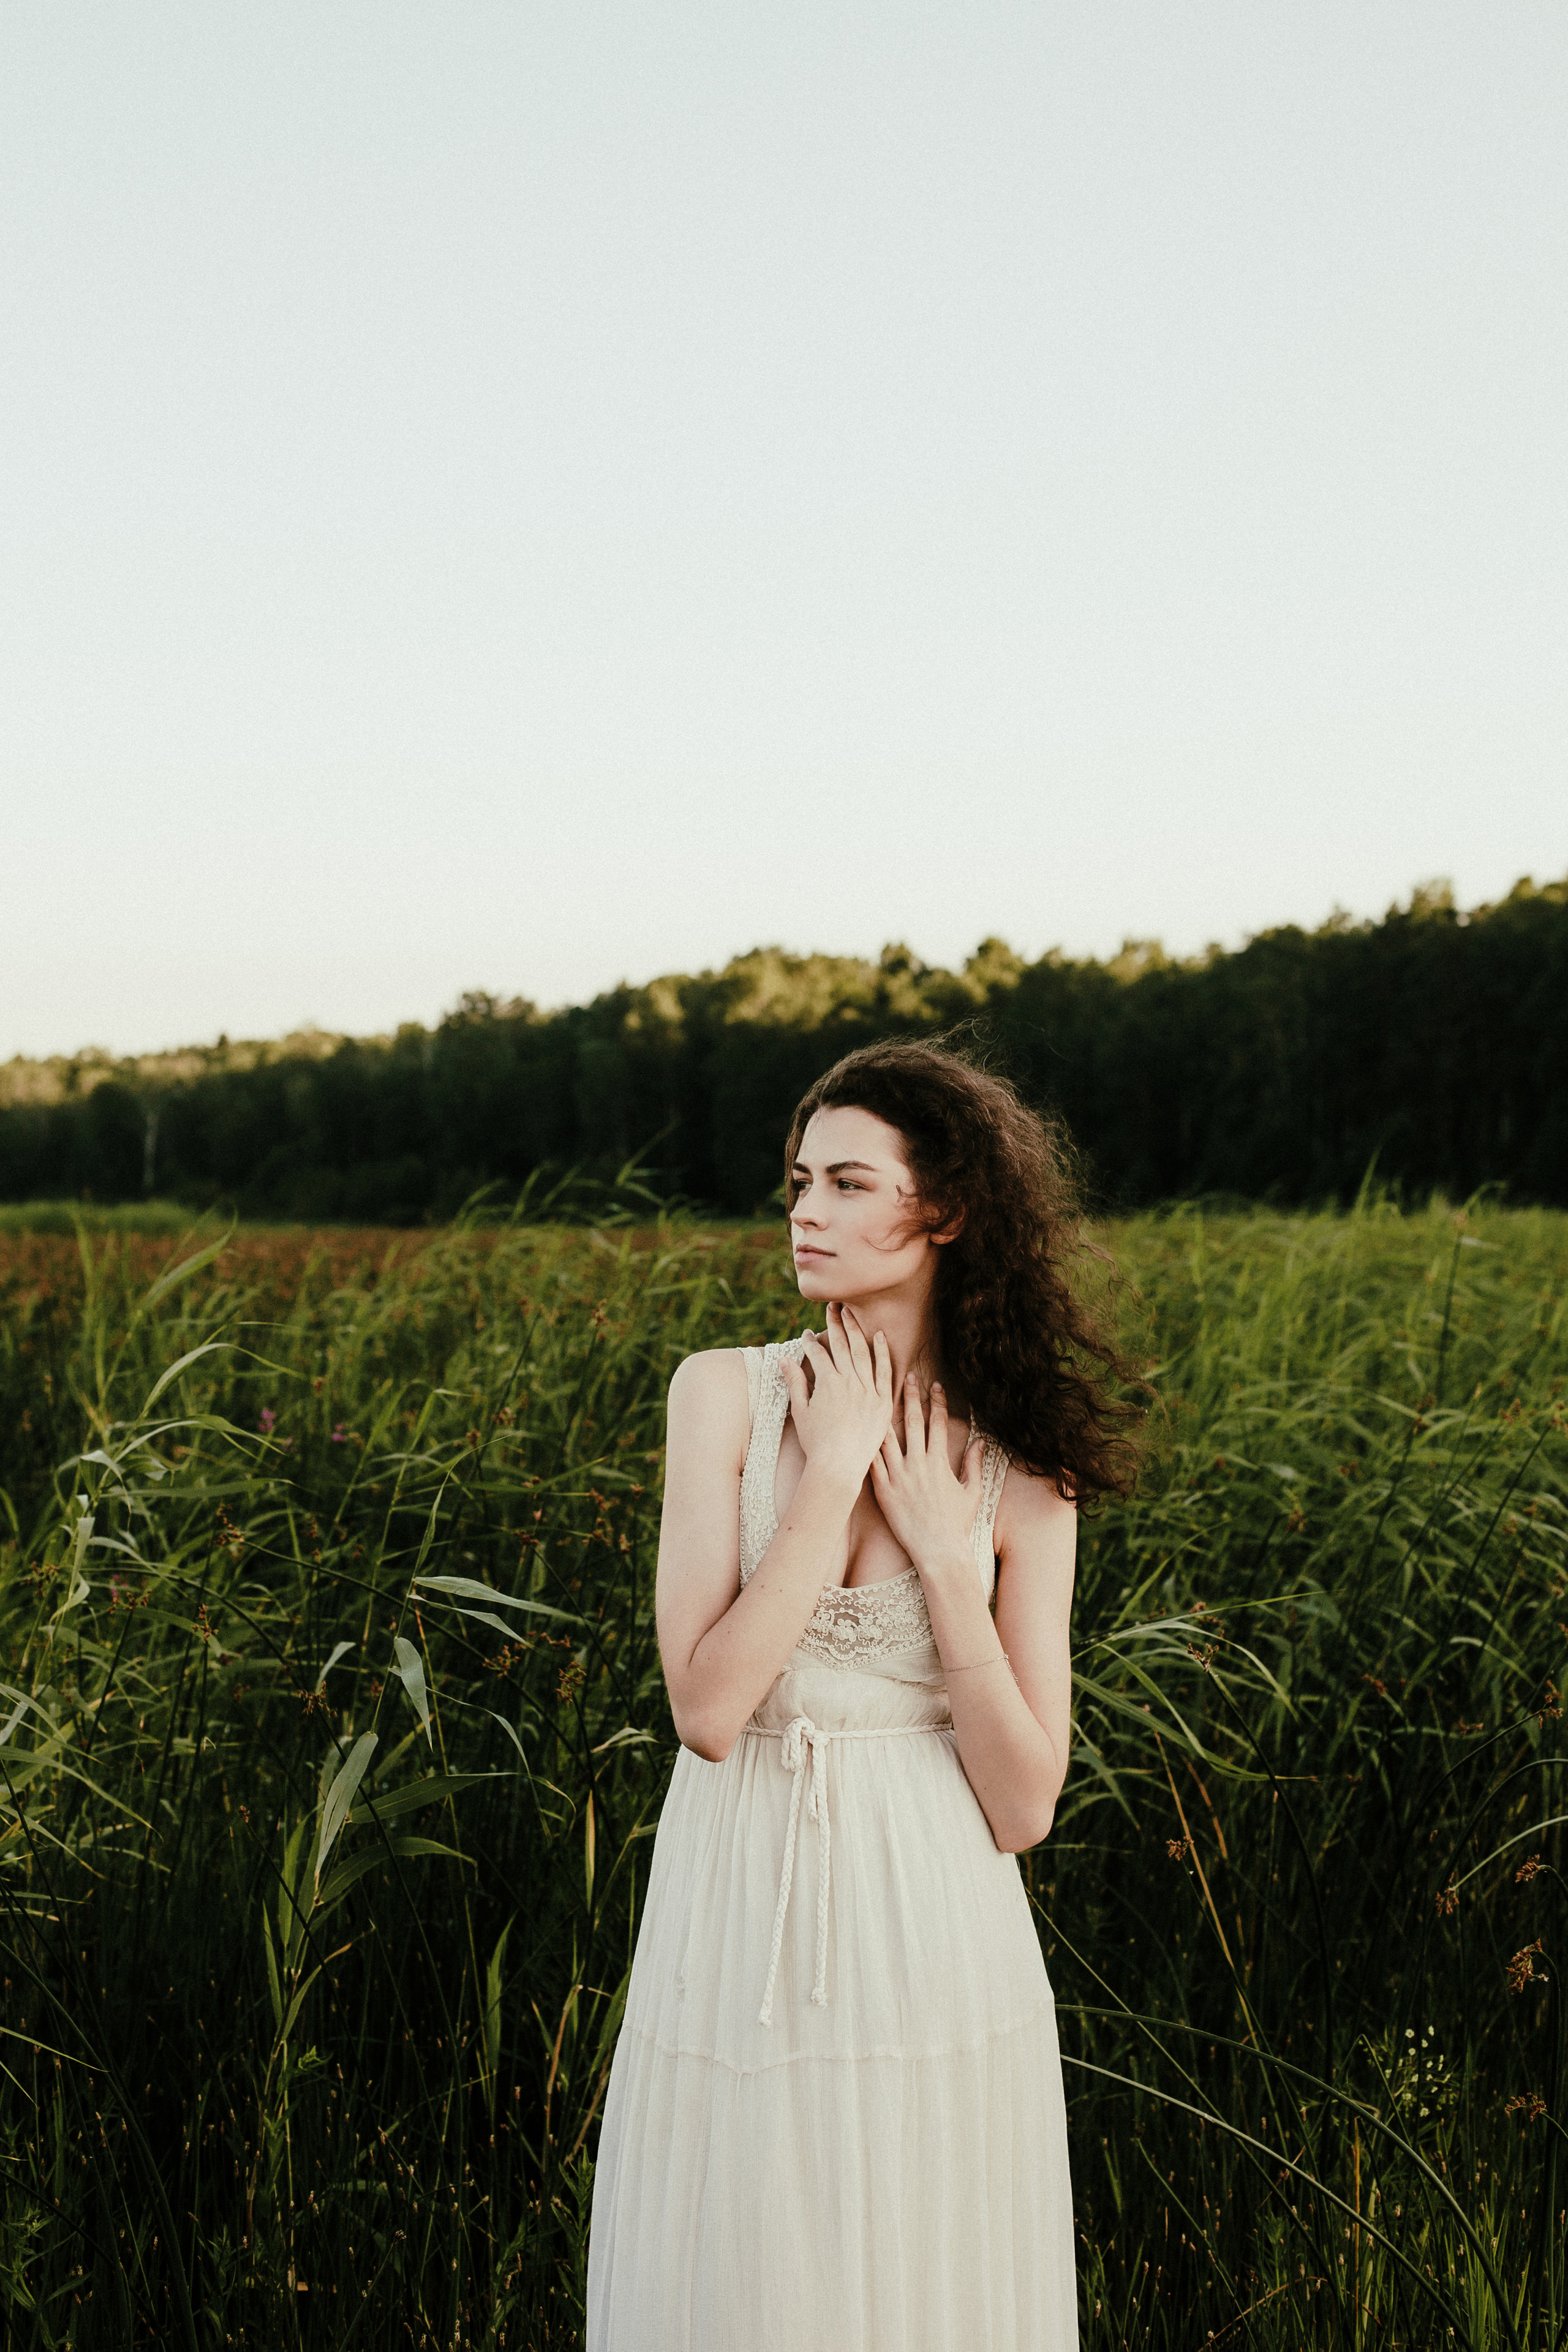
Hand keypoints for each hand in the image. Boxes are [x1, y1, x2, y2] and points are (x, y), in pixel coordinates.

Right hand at [780, 1303, 893, 1493]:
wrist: (839, 1467)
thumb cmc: (816, 1443)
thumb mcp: (801, 1411)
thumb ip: (795, 1382)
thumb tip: (783, 1359)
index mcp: (827, 1383)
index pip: (819, 1354)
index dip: (812, 1342)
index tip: (808, 1334)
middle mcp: (849, 1382)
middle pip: (842, 1345)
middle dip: (836, 1324)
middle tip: (833, 1308)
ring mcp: (868, 1391)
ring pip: (863, 1352)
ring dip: (856, 1330)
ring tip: (851, 1314)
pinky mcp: (883, 1402)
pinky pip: (885, 1371)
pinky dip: (882, 1352)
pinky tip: (880, 1336)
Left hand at [870, 1377, 983, 1577]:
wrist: (938, 1551)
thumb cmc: (956, 1523)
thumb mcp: (971, 1491)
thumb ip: (974, 1463)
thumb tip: (981, 1440)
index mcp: (939, 1462)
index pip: (937, 1423)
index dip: (937, 1401)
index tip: (935, 1384)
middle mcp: (917, 1465)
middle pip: (911, 1422)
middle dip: (910, 1397)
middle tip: (906, 1376)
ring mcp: (898, 1477)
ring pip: (887, 1437)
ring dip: (882, 1414)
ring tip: (876, 1394)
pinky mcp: (883, 1490)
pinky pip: (871, 1462)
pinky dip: (866, 1445)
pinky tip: (858, 1428)